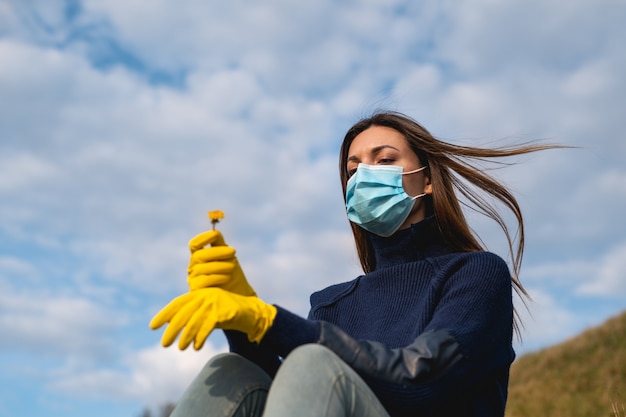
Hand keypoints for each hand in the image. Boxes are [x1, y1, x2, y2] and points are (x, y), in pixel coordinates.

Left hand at [149, 288, 276, 349]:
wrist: (252, 313)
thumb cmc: (227, 314)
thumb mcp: (207, 312)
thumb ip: (192, 315)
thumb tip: (170, 326)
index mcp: (200, 293)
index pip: (178, 303)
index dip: (164, 314)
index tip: (153, 326)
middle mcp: (206, 295)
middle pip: (183, 313)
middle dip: (172, 330)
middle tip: (164, 344)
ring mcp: (216, 302)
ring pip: (194, 321)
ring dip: (185, 337)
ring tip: (181, 348)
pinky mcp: (224, 311)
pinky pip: (207, 326)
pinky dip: (200, 338)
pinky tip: (197, 346)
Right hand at [187, 230, 255, 295]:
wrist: (238, 295)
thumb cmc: (232, 274)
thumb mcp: (228, 256)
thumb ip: (221, 244)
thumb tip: (215, 231)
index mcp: (199, 256)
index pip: (194, 244)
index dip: (202, 238)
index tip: (215, 235)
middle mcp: (193, 267)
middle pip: (200, 255)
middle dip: (217, 252)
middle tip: (233, 252)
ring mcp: (193, 279)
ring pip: (202, 268)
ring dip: (220, 265)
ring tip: (232, 267)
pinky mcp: (196, 291)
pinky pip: (203, 280)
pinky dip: (216, 277)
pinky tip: (226, 277)